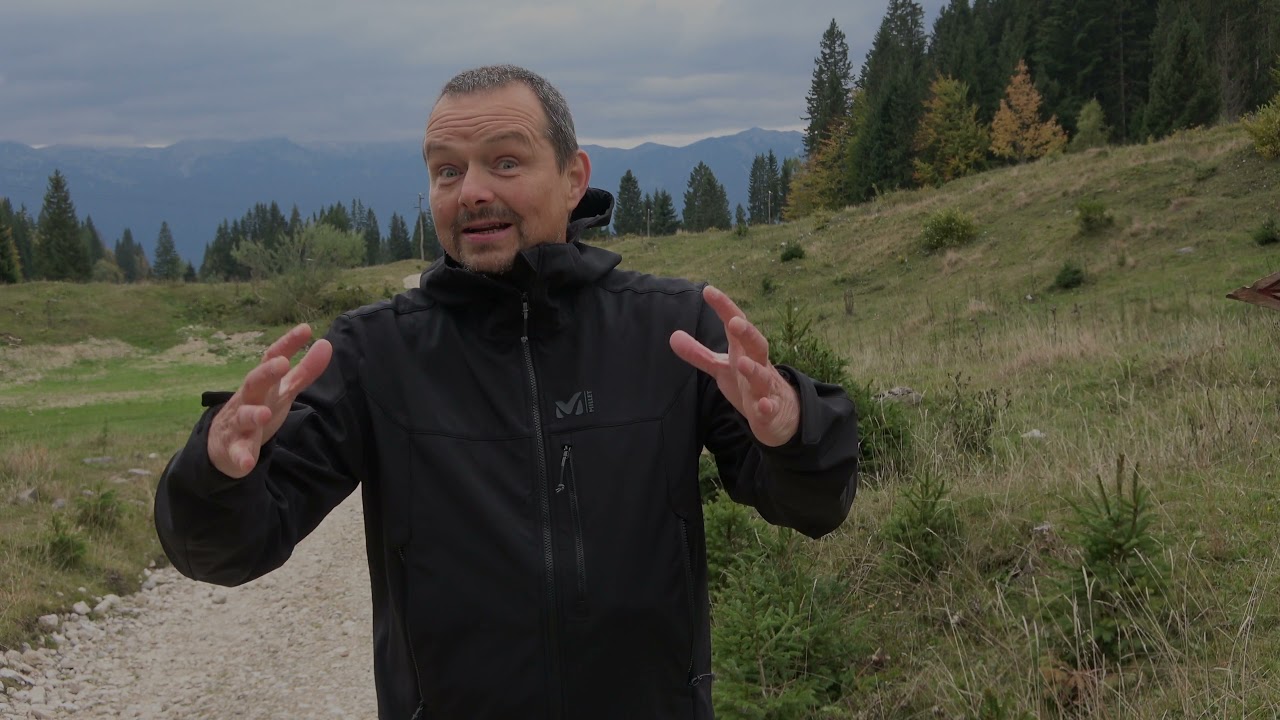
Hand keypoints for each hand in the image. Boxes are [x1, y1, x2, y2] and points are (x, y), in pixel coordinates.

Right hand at [207, 324, 332, 477]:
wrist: (222, 443)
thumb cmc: (258, 407)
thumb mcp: (283, 390)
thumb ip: (304, 370)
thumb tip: (325, 344)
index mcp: (262, 384)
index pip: (272, 359)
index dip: (287, 344)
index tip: (305, 329)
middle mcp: (248, 399)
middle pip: (253, 382)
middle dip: (265, 373)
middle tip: (281, 363)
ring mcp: (238, 424)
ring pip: (242, 417)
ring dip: (253, 414)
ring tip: (265, 413)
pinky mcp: (233, 449)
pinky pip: (236, 453)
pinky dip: (240, 457)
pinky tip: (247, 464)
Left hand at [669, 286, 799, 446]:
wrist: (781, 413)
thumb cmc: (747, 383)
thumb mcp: (721, 368)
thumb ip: (698, 353)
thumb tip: (673, 335)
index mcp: (744, 351)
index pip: (736, 326)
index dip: (724, 308)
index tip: (708, 291)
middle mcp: (758, 365)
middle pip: (757, 345)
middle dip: (747, 333)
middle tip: (734, 322)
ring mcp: (766, 388)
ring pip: (763, 377)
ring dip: (754, 370)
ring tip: (742, 363)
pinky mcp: (770, 411)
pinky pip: (770, 409)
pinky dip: (767, 407)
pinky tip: (763, 406)